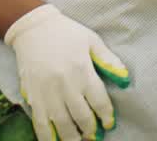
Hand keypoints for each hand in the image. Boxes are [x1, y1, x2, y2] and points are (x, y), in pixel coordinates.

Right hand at [4, 5, 129, 140]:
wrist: (32, 27)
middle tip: (94, 136)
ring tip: (78, 140)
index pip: (99, 102)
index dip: (106, 116)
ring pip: (62, 124)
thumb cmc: (65, 32)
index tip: (108, 124)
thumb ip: (108, 60)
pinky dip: (47, 137)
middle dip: (90, 130)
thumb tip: (125, 78)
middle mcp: (65, 84)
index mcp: (82, 70)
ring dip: (72, 138)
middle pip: (82, 117)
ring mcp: (47, 92)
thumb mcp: (91, 40)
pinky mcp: (32, 96)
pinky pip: (40, 123)